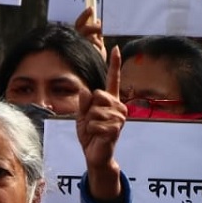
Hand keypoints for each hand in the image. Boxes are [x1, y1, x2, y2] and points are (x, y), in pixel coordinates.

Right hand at [74, 7, 106, 62]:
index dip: (84, 15)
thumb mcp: (97, 43)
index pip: (79, 23)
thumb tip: (98, 20)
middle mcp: (76, 41)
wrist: (95, 74)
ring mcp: (79, 47)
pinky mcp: (84, 54)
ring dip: (97, 38)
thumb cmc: (95, 59)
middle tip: (102, 27)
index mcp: (78, 37)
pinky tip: (99, 50)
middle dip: (95, 26)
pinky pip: (93, 44)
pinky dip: (98, 45)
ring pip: (89, 36)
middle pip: (84, 28)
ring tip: (100, 44)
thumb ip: (96, 33)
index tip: (92, 8)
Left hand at [78, 47, 126, 201]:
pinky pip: (95, 124)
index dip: (115, 64)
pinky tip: (97, 136)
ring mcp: (119, 118)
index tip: (116, 48)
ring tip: (95, 130)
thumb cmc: (90, 134)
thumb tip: (85, 91)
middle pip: (98, 95)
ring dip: (89, 122)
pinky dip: (91, 131)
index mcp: (110, 100)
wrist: (95, 154)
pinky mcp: (116, 129)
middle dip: (89, 109)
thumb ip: (83, 103)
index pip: (113, 79)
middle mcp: (118, 106)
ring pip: (95, 111)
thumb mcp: (81, 115)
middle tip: (92, 122)